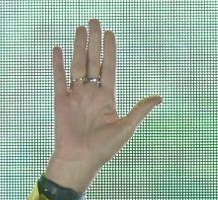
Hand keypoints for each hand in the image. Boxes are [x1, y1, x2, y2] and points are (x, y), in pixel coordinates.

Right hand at [44, 18, 161, 191]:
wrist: (79, 161)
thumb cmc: (104, 149)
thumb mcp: (126, 128)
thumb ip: (140, 110)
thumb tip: (159, 97)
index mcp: (107, 98)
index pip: (109, 67)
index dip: (110, 50)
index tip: (110, 33)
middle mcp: (91, 93)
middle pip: (92, 61)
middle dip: (93, 41)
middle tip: (94, 21)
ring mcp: (75, 96)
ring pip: (77, 65)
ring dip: (78, 46)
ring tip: (80, 29)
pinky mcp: (61, 101)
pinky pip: (59, 78)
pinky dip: (58, 64)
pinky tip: (59, 49)